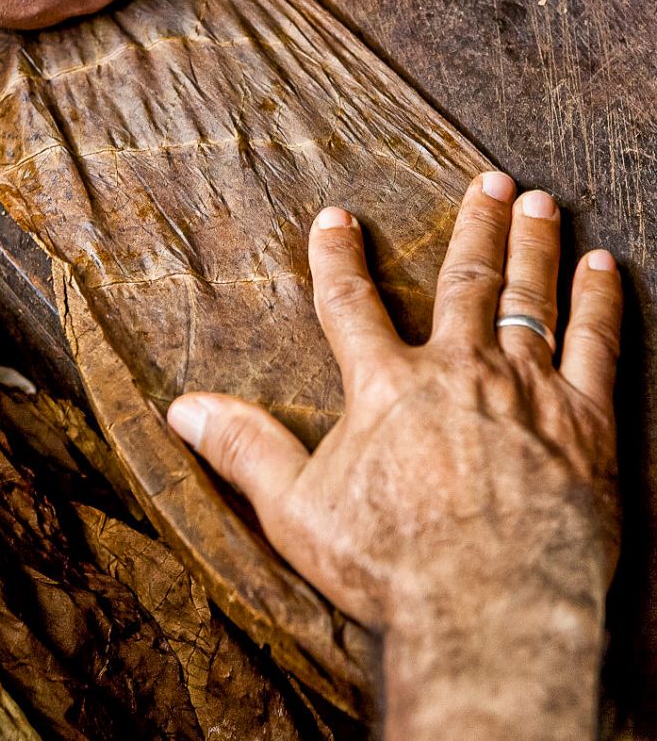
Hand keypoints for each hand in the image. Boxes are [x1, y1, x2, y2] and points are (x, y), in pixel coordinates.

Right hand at [168, 172, 621, 739]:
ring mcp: (526, 388)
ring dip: (533, 243)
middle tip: (488, 179)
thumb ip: (245, 449)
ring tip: (539, 200)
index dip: (337, 255)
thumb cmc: (391, 565)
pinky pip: (595, 343)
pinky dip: (599, 300)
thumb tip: (183, 409)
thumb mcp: (296, 510)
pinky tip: (604, 265)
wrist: (491, 609)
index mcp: (388, 386)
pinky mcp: (584, 420)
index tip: (336, 217)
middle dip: (475, 224)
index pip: (350, 302)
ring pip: (529, 295)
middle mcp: (459, 369)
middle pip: (464, 279)